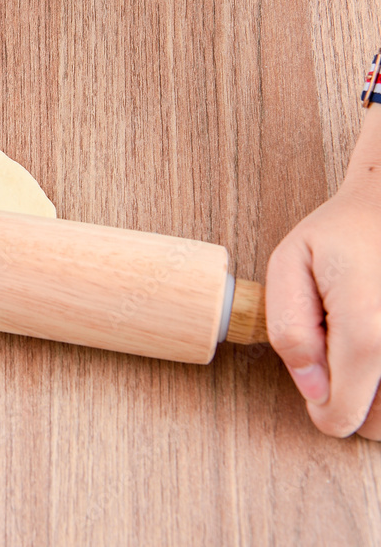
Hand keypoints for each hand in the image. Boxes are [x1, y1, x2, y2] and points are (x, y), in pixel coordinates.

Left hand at [266, 107, 380, 439]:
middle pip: (376, 428)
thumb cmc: (342, 232)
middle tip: (343, 351)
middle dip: (353, 402)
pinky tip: (379, 349)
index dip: (319, 409)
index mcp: (367, 330)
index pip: (341, 416)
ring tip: (365, 346)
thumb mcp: (290, 264)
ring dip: (380, 397)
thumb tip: (310, 389)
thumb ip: (289, 329)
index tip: (315, 380)